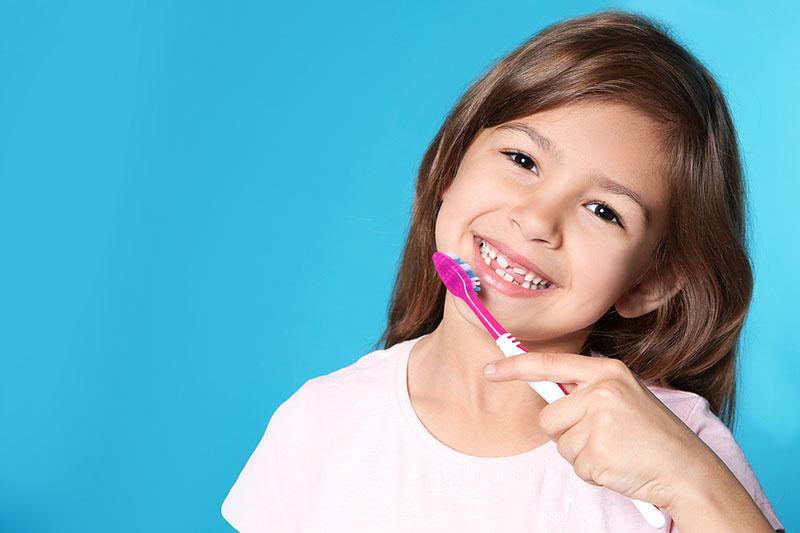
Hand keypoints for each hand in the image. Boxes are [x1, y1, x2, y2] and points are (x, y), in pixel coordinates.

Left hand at [483, 351, 710, 508]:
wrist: (688, 469)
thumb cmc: (652, 436)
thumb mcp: (623, 397)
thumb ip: (586, 391)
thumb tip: (544, 392)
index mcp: (608, 371)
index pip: (550, 364)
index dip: (515, 366)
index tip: (490, 370)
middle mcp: (602, 390)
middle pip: (548, 416)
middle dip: (565, 433)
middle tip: (603, 437)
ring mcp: (600, 421)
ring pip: (560, 444)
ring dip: (581, 454)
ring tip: (614, 450)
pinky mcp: (598, 452)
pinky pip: (575, 466)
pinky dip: (592, 471)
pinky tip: (617, 465)